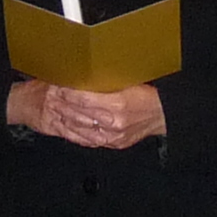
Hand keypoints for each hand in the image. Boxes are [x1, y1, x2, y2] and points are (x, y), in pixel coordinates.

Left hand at [10, 82, 164, 148]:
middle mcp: (114, 122)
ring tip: (56, 110)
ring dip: (66, 119)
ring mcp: (114, 136)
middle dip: (63, 105)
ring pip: (82, 129)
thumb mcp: (130, 82)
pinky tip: (68, 126)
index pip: (84, 99)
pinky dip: (76, 133)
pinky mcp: (115, 143)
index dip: (69, 93)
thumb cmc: (149, 95)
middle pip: (80, 114)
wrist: (164, 115)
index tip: (59, 86)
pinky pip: (90, 140)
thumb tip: (86, 73)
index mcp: (118, 104)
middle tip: (52, 96)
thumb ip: (108, 80)